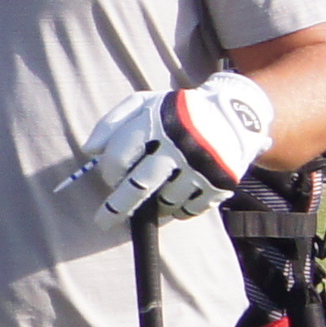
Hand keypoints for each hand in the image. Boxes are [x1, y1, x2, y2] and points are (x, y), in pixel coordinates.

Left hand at [75, 73, 272, 224]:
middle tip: (103, 223)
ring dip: (154, 205)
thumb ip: (113, 122)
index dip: (109, 172)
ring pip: (164, 203)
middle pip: (139, 187)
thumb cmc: (178, 112)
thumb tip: (89, 151)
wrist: (235, 113)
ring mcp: (201, 166)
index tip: (111, 179)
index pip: (119, 157)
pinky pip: (188, 211)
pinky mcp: (220, 183)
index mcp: (157, 121)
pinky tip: (176, 196)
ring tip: (156, 192)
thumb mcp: (145, 103)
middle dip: (117, 209)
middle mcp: (180, 144)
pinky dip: (178, 210)